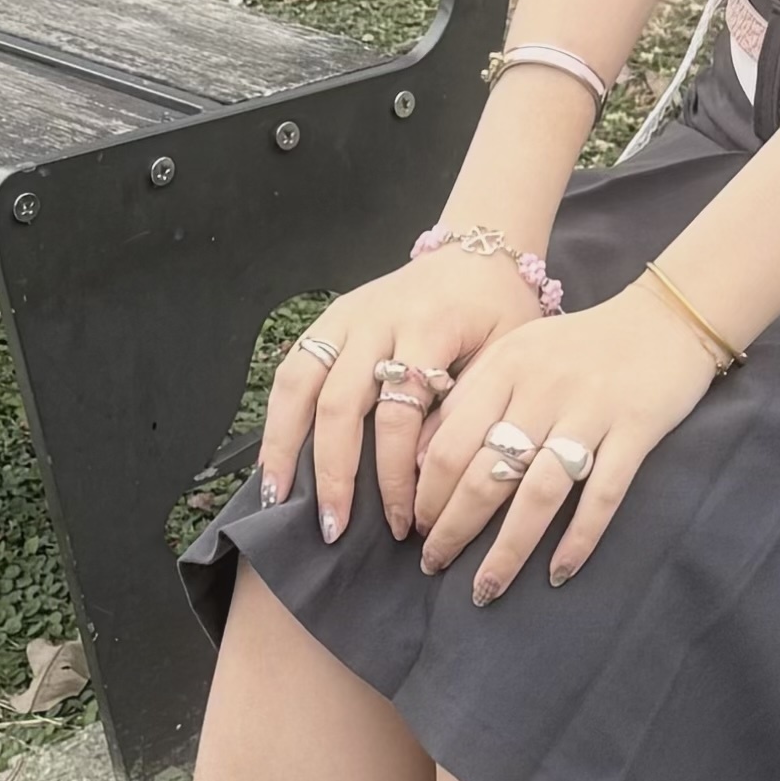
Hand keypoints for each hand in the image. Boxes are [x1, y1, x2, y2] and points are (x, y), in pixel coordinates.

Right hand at [259, 248, 540, 540]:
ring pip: (299, 382)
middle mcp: (377, 320)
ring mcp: (345, 317)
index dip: (397, 476)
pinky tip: (272, 458)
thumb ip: (469, 408)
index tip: (403, 523)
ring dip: (284, 445)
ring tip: (277, 498)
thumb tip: (426, 471)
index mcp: (427, 328)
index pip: (401, 414)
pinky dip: (277, 415)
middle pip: (339, 403)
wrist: (477, 252)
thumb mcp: (507, 356)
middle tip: (334, 528)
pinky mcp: (328, 319)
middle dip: (333, 473)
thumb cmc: (499, 313)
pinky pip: (291, 368)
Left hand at [413, 281, 720, 597]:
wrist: (665, 318)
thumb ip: (469, 398)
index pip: (450, 443)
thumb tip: (420, 460)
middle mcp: (542, 389)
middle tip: (435, 564)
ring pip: (537, 495)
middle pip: (485, 474)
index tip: (415, 528)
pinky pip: (602, 495)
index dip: (426, 494)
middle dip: (453, 530)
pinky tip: (559, 573)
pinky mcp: (635, 430)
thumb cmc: (579, 344)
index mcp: (505, 367)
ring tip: (485, 589)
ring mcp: (590, 411)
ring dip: (507, 550)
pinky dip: (578, 538)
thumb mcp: (515, 354)